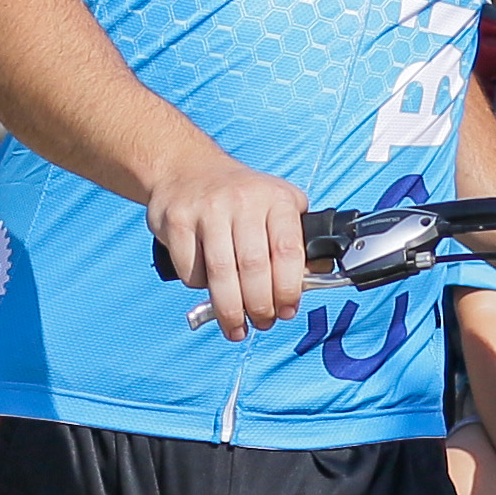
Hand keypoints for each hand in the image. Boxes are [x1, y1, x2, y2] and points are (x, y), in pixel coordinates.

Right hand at [143, 145, 311, 333]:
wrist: (187, 168)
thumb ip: (297, 242)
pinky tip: (208, 284)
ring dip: (230, 310)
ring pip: (220, 274)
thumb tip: (318, 278)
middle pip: (253, 268)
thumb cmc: (240, 197)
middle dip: (259, 306)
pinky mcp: (177, 221)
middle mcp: (243, 200)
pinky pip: (191, 270)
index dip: (288, 289)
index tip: (286, 310)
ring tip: (236, 326)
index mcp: (275, 199)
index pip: (287, 250)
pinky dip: (200, 286)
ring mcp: (207, 209)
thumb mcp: (278, 207)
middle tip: (262, 322)